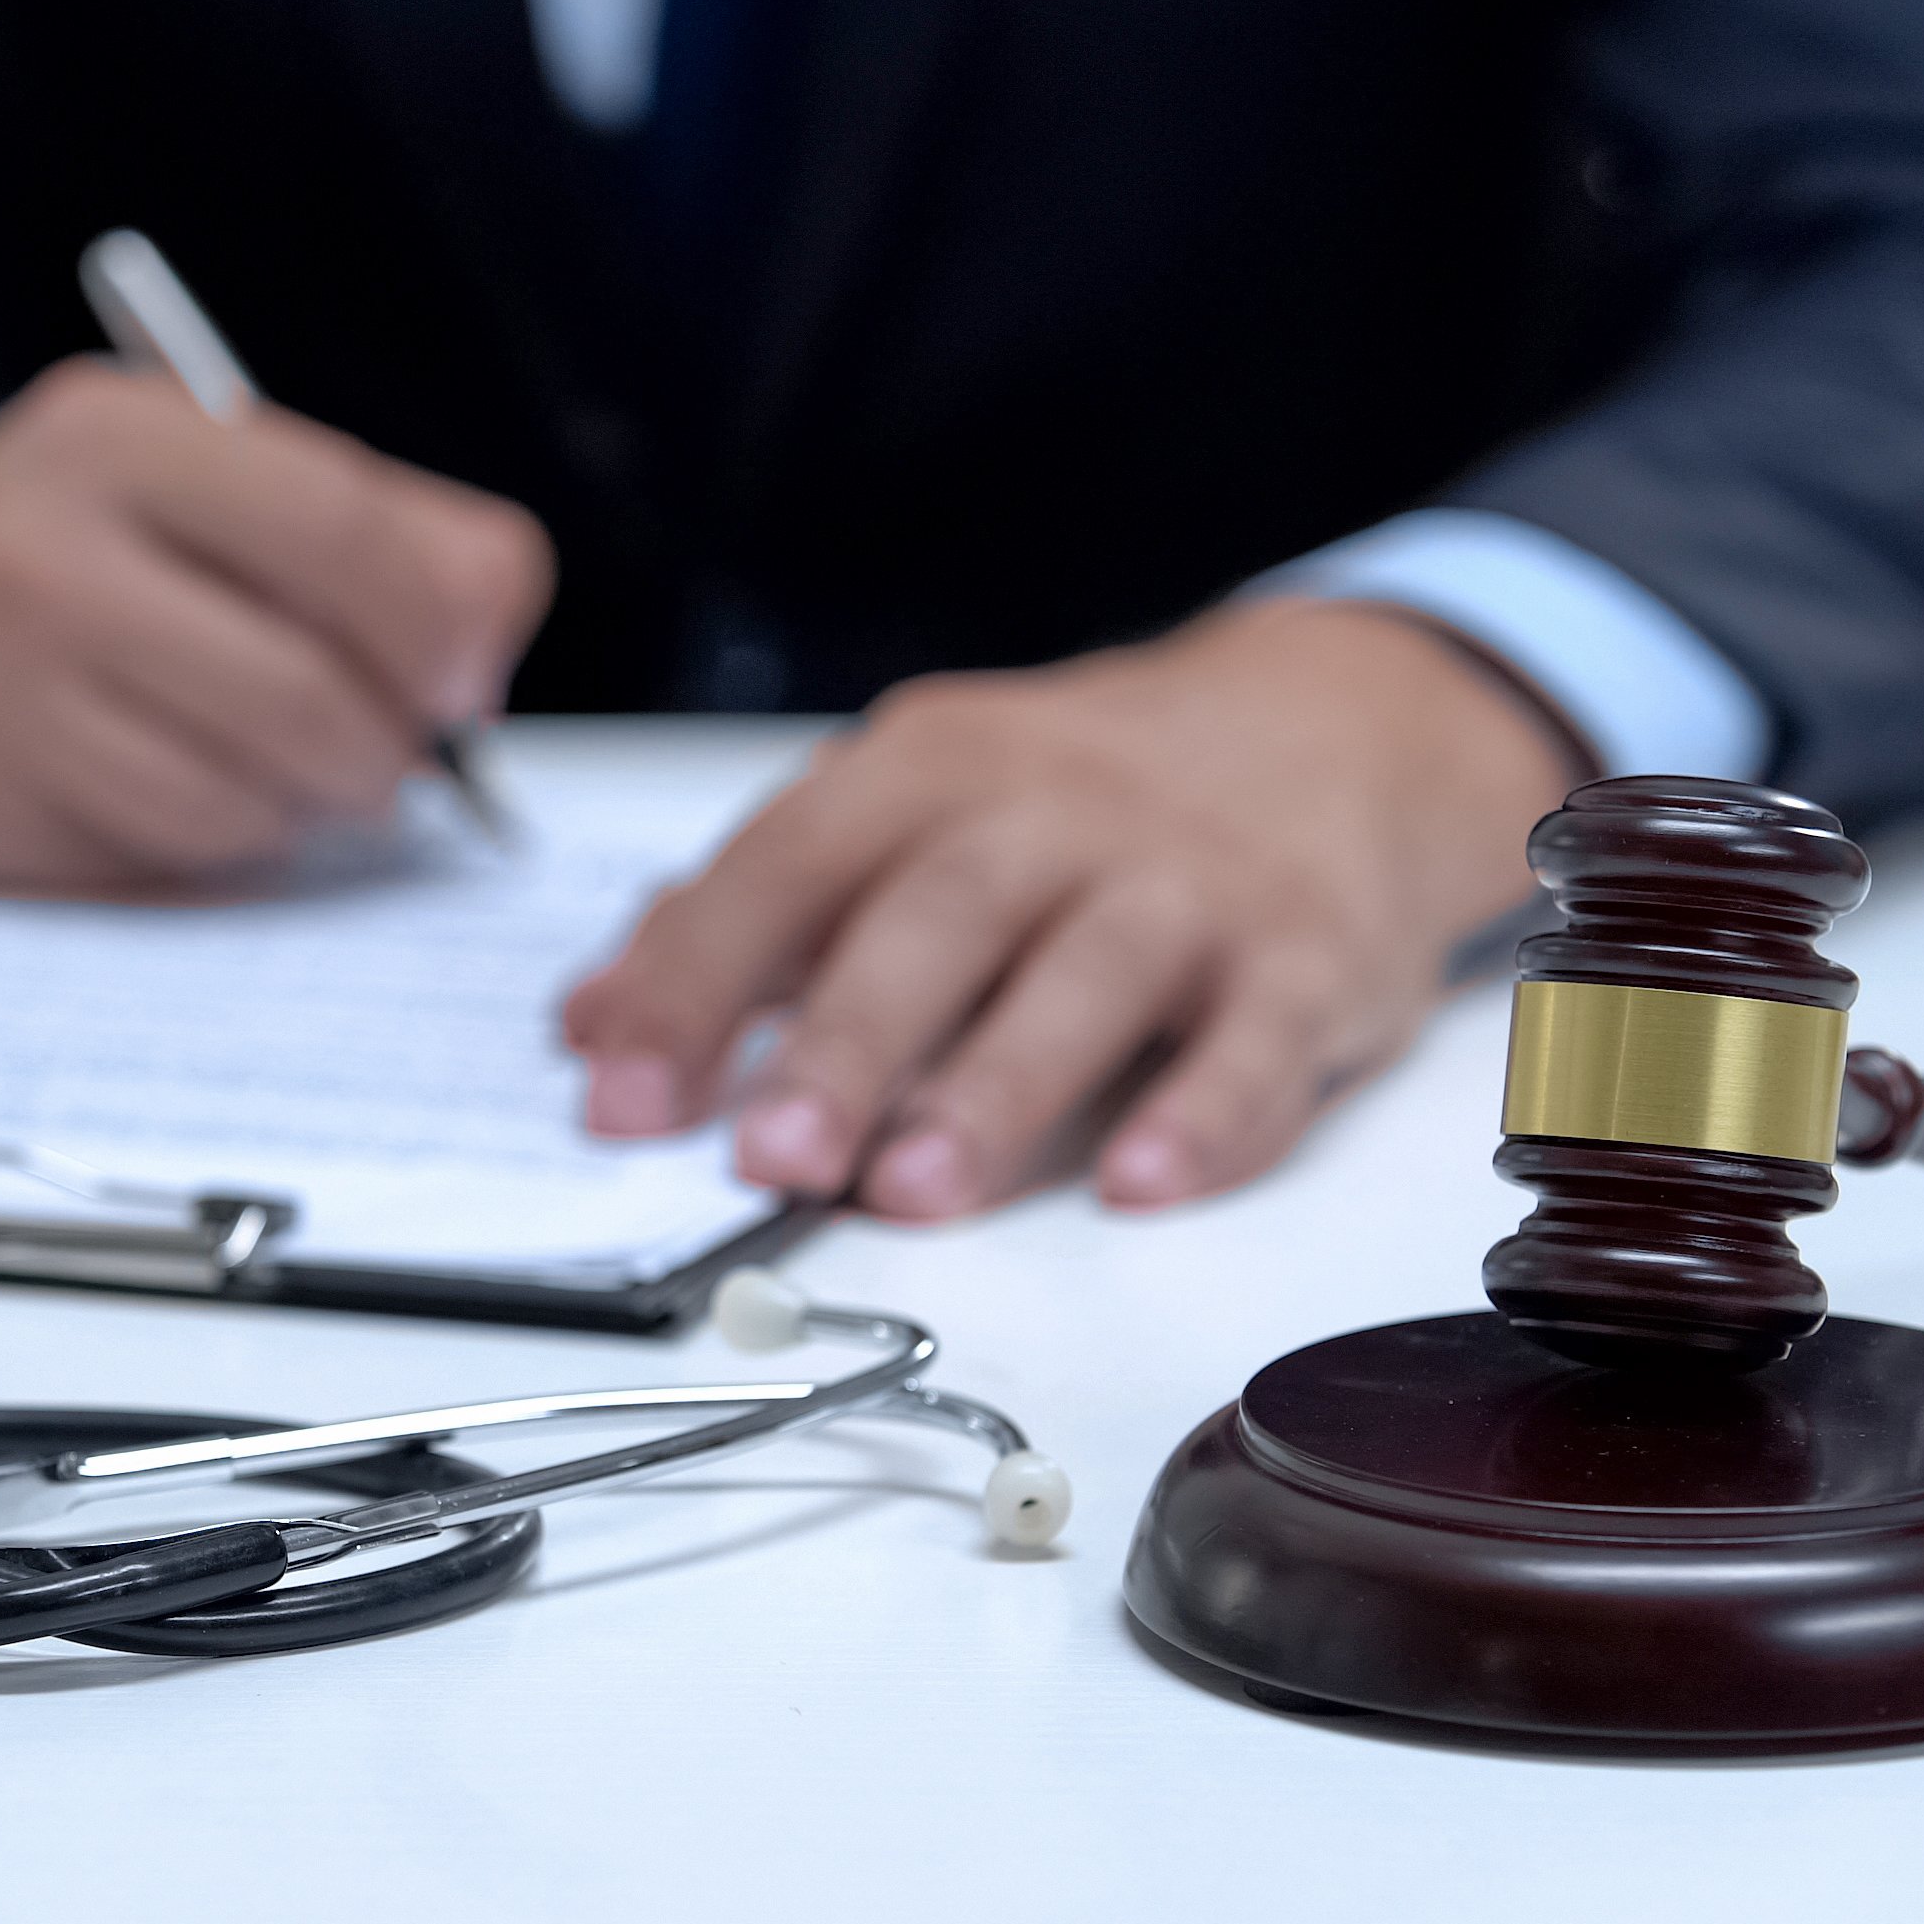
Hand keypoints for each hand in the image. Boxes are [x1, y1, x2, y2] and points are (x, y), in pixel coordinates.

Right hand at [0, 359, 552, 888]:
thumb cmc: (69, 541)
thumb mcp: (203, 474)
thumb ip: (379, 531)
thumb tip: (485, 649)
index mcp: (126, 437)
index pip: (349, 535)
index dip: (441, 629)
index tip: (468, 679)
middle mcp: (45, 551)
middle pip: (314, 698)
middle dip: (387, 750)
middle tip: (386, 752)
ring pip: (249, 803)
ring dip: (300, 807)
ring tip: (270, 760)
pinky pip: (170, 862)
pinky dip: (213, 846)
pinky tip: (176, 789)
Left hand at [559, 599, 1583, 1217]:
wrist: (1331, 729)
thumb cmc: (1080, 799)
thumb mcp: (909, 811)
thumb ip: (754, 918)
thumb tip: (592, 1025)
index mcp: (931, 769)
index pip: (789, 862)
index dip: (697, 979)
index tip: (620, 1098)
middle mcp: (1057, 810)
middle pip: (936, 918)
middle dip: (842, 1042)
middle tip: (768, 1159)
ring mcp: (1188, 881)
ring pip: (1087, 977)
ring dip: (994, 1088)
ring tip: (911, 1194)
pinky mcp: (1307, 956)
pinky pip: (1257, 1039)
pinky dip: (1204, 1115)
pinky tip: (1142, 1185)